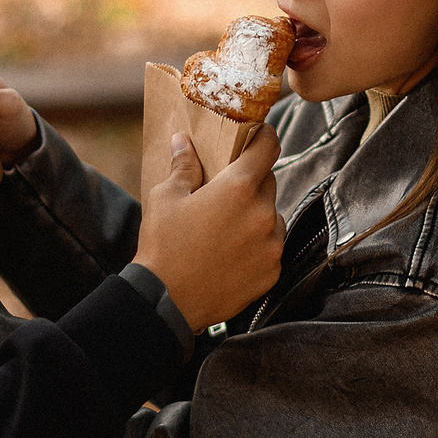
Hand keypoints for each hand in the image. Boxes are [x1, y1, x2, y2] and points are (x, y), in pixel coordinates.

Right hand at [135, 125, 282, 331]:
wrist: (167, 301)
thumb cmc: (164, 246)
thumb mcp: (166, 198)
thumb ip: (184, 166)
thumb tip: (184, 142)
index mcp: (239, 188)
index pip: (268, 147)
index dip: (264, 137)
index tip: (259, 136)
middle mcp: (263, 213)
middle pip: (268, 182)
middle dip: (251, 181)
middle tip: (226, 190)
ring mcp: (271, 244)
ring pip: (271, 215)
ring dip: (256, 213)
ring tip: (227, 226)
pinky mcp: (273, 271)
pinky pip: (271, 246)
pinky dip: (258, 244)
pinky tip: (232, 251)